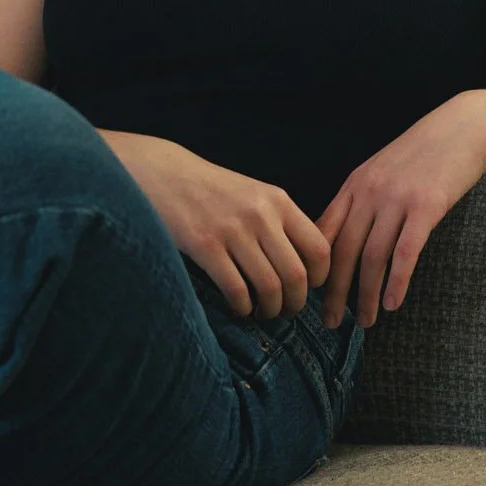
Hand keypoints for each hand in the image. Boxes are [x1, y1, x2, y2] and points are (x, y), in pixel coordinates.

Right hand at [101, 131, 330, 319]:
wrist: (165, 173)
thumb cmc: (213, 190)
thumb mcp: (255, 194)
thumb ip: (280, 223)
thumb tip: (306, 267)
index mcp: (278, 201)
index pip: (319, 248)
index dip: (320, 278)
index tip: (309, 289)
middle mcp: (260, 214)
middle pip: (296, 275)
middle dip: (295, 304)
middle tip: (286, 312)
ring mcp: (233, 230)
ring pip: (269, 287)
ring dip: (269, 310)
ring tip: (263, 312)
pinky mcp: (205, 245)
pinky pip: (236, 290)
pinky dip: (242, 307)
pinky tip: (239, 307)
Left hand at [314, 93, 485, 328]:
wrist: (462, 127)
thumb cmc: (424, 151)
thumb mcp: (383, 169)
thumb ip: (364, 199)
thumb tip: (347, 236)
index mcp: (354, 184)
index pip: (323, 232)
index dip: (316, 267)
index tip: (312, 294)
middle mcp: (369, 192)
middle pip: (342, 251)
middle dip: (333, 292)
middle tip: (329, 322)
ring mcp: (396, 199)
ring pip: (372, 258)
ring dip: (366, 295)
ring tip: (365, 321)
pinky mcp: (425, 207)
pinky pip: (405, 253)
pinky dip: (396, 282)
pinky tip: (393, 303)